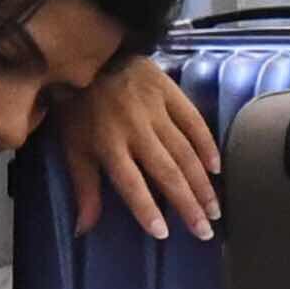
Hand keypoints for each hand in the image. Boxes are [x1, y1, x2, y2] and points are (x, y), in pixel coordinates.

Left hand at [49, 55, 221, 242]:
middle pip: (166, 172)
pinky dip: (206, 145)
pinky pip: (193, 122)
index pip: (130, 182)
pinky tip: (216, 168)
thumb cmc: (79, 107)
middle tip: (204, 231)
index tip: (163, 233)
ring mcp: (156, 110)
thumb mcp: (73, 148)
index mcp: (108, 144)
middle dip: (187, 204)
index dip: (146, 208)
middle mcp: (136, 130)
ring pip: (184, 152)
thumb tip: (82, 231)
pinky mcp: (170, 93)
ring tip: (214, 209)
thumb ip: (84, 189)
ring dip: (202, 183)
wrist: (91, 54)